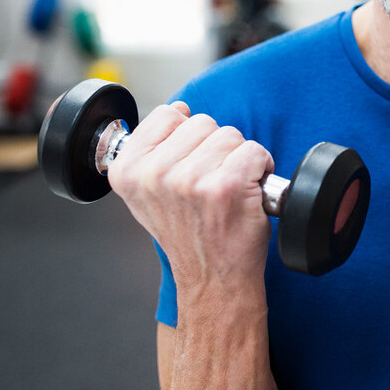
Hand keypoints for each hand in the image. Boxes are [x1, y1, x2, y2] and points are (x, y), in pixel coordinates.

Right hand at [107, 101, 274, 289]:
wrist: (212, 280)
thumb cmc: (188, 235)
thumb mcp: (148, 194)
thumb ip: (154, 150)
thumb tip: (177, 109)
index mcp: (128, 171)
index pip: (167, 114)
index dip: (186, 138)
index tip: (187, 167)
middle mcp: (155, 174)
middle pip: (202, 122)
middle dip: (213, 149)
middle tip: (209, 186)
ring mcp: (190, 180)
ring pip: (230, 135)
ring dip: (237, 159)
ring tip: (226, 191)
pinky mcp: (227, 186)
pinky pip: (254, 150)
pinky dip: (260, 168)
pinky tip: (247, 193)